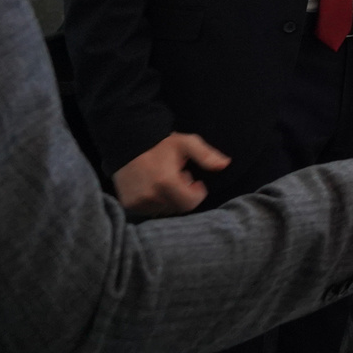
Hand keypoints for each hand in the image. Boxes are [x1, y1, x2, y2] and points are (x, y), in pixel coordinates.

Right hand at [113, 132, 228, 215]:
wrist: (126, 143)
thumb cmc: (160, 143)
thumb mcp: (186, 143)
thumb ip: (206, 155)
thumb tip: (225, 164)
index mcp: (166, 182)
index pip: (190, 203)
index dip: (197, 193)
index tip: (195, 181)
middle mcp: (151, 196)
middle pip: (178, 208)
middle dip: (184, 195)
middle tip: (179, 178)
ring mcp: (138, 202)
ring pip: (165, 210)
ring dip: (170, 199)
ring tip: (165, 181)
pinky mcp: (129, 204)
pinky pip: (150, 210)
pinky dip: (156, 201)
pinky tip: (154, 186)